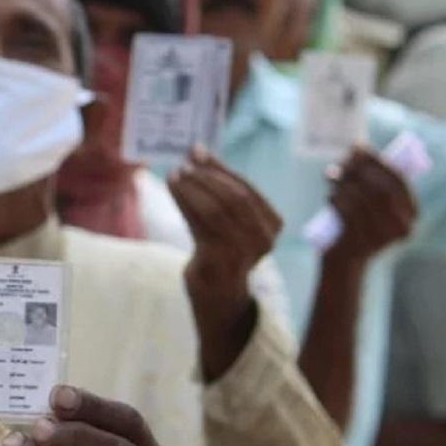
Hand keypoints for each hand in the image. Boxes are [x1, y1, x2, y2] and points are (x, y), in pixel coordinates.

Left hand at [168, 147, 281, 371]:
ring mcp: (242, 251)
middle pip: (233, 197)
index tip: (199, 151)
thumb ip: (221, 189)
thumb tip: (198, 150)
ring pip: (214, 208)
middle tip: (184, 162)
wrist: (219, 295)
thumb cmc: (224, 249)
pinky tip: (172, 188)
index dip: (221, 168)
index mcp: (273, 225)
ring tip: (175, 173)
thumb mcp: (231, 219)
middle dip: (206, 176)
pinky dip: (183, 200)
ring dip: (191, 187)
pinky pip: (198, 223)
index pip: (246, 189)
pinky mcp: (218, 260)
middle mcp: (263, 239)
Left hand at [325, 147, 416, 261]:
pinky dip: (336, 201)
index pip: (398, 180)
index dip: (377, 161)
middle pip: (380, 189)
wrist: (345, 263)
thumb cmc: (357, 225)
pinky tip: (330, 196)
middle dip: (358, 170)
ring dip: (343, 183)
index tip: (357, 146)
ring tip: (331, 177)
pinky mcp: (359, 246)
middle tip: (341, 161)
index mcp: (411, 214)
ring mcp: (382, 240)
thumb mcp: (370, 203)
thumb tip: (357, 147)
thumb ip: (372, 180)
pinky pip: (346, 214)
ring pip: (361, 200)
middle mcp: (402, 228)